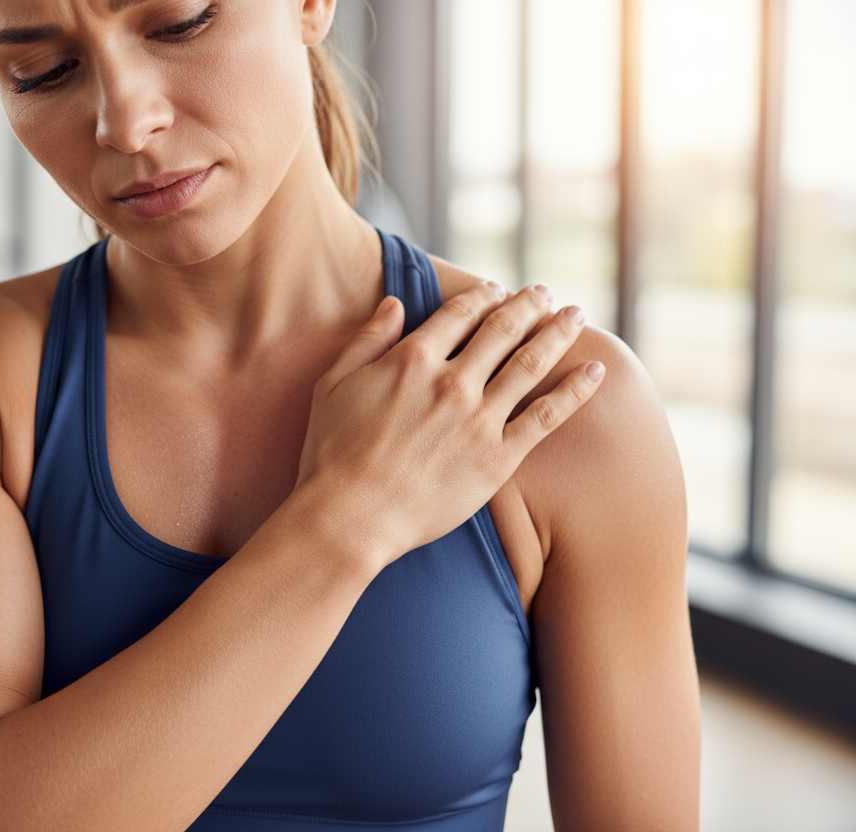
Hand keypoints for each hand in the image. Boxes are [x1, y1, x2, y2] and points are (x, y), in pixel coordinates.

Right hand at [295, 282, 603, 569]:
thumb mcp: (334, 384)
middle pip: (502, 330)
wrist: (349, 515)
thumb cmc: (330, 453)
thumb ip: (368, 339)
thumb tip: (395, 304)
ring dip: (556, 334)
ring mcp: (478, 420)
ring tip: (575, 317)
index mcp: (412, 360)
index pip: (459, 314)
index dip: (482, 297)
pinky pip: (546, 417)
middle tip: (546, 294)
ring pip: (530, 364)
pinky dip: (574, 391)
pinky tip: (595, 372)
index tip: (497, 289)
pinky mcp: (498, 458)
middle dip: (527, 305)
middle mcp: (452, 382)